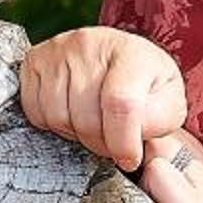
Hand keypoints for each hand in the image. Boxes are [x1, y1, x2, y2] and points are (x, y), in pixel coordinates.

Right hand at [19, 25, 185, 171]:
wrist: (120, 58)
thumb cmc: (145, 85)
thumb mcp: (169, 103)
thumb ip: (157, 121)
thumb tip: (128, 142)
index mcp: (131, 53)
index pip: (120, 104)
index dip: (123, 142)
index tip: (129, 159)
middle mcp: (90, 44)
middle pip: (86, 116)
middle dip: (100, 143)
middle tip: (112, 143)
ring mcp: (59, 49)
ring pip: (58, 116)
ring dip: (75, 134)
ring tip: (92, 127)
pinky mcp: (34, 59)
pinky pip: (34, 110)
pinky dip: (51, 124)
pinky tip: (71, 115)